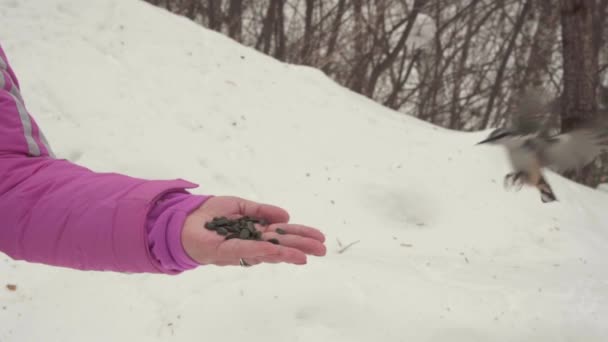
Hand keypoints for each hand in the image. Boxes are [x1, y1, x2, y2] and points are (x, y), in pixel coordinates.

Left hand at [181, 196, 325, 266]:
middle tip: (322, 249)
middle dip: (301, 246)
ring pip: (267, 252)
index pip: (283, 233)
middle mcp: (251, 243)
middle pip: (281, 245)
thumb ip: (262, 210)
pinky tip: (276, 250)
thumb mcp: (241, 206)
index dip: (301, 235)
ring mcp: (240, 250)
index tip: (320, 237)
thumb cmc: (209, 215)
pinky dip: (261, 251)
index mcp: (256, 232)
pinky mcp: (225, 253)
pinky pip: (246, 251)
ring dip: (287, 252)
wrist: (182, 221)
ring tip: (305, 256)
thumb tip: (285, 215)